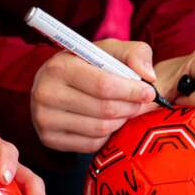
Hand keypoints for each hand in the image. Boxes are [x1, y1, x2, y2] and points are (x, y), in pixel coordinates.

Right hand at [30, 40, 158, 152]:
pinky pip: (91, 144)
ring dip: (121, 121)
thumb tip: (149, 76)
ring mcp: (45, 119)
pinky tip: (108, 122)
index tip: (149, 92)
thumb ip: (134, 53)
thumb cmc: (86, 64)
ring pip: (100, 129)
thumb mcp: (108, 49)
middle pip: (104, 109)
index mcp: (59, 67)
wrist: (55, 83)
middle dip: (130, 107)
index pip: (104, 85)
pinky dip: (107, 135)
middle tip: (142, 103)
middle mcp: (46, 94)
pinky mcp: (50, 139)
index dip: (132, 91)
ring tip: (125, 110)